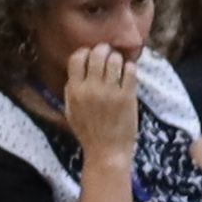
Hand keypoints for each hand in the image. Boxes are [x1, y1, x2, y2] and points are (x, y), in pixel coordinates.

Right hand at [58, 44, 142, 170]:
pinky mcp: (127, 97)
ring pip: (115, 60)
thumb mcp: (71, 110)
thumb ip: (72, 89)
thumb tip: (79, 68)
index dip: (85, 52)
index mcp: (74, 91)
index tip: (90, 54)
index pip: (77, 58)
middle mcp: (91, 89)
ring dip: (117, 58)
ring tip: (119, 64)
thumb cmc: (88, 132)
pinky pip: (130, 71)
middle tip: (108, 53)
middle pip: (97, 55)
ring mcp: (110, 92)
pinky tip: (128, 72)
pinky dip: (130, 68)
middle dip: (103, 50)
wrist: (106, 151)